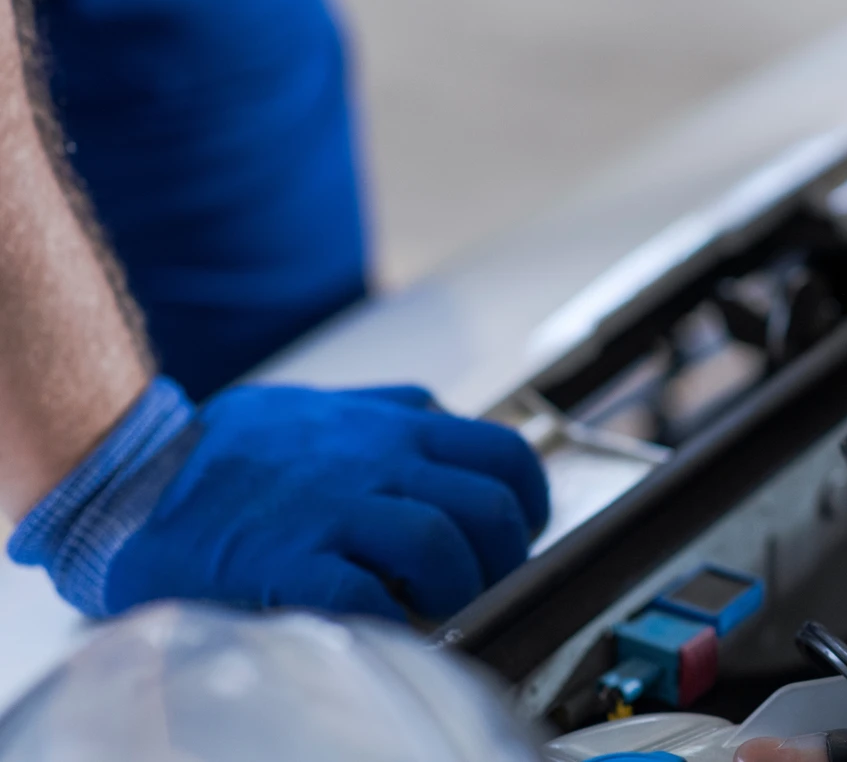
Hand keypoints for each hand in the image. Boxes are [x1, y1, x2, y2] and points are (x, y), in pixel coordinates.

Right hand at [9, 379, 547, 620]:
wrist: (132, 477)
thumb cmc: (230, 453)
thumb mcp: (329, 409)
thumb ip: (396, 417)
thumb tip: (451, 433)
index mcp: (394, 427)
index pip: (503, 454)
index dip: (527, 503)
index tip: (519, 534)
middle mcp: (377, 461)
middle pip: (490, 506)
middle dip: (502, 556)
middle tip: (482, 583)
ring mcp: (335, 507)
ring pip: (442, 543)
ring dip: (455, 588)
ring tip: (437, 607)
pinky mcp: (290, 557)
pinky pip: (368, 590)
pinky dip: (391, 616)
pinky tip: (384, 622)